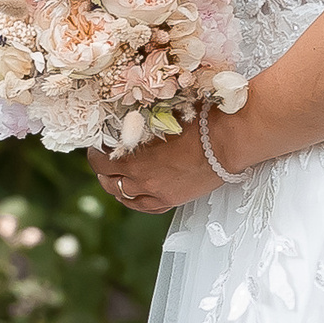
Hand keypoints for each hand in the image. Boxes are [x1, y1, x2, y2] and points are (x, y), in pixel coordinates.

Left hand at [88, 124, 220, 213]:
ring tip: (113, 177)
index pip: (101, 162)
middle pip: (109, 181)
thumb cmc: (200, 121)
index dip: (95, 154)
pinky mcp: (173, 200)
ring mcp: (158, 193)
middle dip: (102, 170)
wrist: (228, 141)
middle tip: (103, 159)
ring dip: (115, 186)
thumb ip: (143, 121)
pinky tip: (132, 196)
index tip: (97, 145)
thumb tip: (128, 117)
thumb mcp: (163, 115)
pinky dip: (134, 201)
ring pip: (124, 196)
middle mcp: (143, 180)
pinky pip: (146, 207)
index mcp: (136, 159)